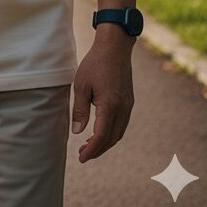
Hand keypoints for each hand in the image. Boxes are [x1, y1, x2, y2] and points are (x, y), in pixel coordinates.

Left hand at [71, 35, 134, 162]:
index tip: (81, 158)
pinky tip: (100, 131)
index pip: (101, 136)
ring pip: (118, 133)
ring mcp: (128, 106)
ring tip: (88, 145)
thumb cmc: (95, 64)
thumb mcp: (81, 85)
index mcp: (110, 106)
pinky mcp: (129, 102)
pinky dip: (111, 133)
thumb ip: (80, 109)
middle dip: (97, 149)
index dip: (92, 149)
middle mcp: (123, 109)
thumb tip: (77, 132)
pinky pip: (121, 124)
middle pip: (111, 139)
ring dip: (105, 142)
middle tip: (82, 154)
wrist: (115, 48)